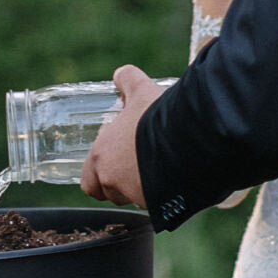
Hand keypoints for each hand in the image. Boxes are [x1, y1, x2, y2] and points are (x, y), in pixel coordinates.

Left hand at [79, 65, 167, 208]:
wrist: (188, 138)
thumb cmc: (157, 116)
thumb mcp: (141, 91)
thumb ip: (128, 80)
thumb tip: (121, 74)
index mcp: (102, 158)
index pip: (88, 182)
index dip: (97, 175)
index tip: (110, 164)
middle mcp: (114, 182)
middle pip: (111, 192)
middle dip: (120, 182)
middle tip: (135, 163)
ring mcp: (136, 196)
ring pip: (133, 198)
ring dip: (140, 187)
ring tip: (157, 167)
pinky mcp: (159, 203)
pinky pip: (156, 203)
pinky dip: (161, 192)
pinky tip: (173, 175)